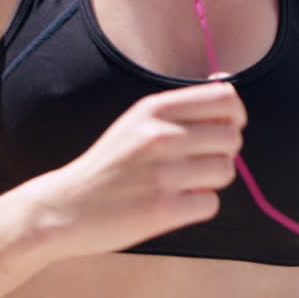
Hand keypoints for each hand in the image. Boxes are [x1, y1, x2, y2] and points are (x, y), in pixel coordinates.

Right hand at [33, 81, 245, 258]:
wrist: (65, 207)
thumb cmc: (108, 166)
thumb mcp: (136, 123)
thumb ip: (179, 109)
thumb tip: (227, 87)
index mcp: (153, 109)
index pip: (225, 99)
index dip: (233, 117)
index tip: (220, 131)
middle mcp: (158, 136)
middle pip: (231, 137)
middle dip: (223, 153)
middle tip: (198, 165)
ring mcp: (160, 174)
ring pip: (225, 171)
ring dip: (211, 182)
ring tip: (184, 185)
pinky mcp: (161, 210)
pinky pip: (210, 204)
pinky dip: (198, 207)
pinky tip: (175, 205)